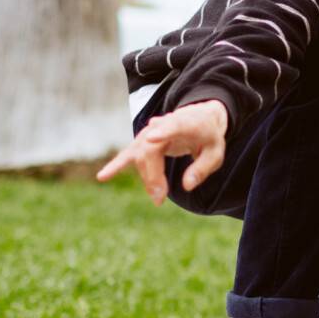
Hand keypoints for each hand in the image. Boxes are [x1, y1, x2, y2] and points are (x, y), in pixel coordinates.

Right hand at [95, 99, 228, 204]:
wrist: (199, 119)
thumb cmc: (208, 137)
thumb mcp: (216, 153)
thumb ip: (202, 168)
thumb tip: (186, 186)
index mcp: (186, 122)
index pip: (173, 125)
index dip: (161, 132)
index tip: (151, 138)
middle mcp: (164, 125)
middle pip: (150, 150)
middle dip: (153, 175)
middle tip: (160, 198)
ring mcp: (150, 132)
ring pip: (140, 156)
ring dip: (147, 178)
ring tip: (158, 198)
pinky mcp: (143, 142)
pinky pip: (127, 154)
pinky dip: (116, 166)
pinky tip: (102, 177)